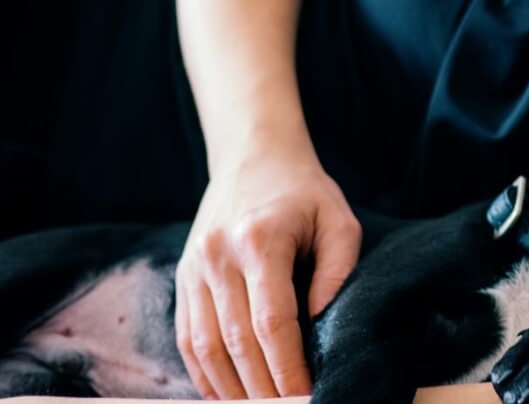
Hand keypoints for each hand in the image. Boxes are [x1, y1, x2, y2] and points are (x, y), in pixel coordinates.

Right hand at [174, 149, 361, 398]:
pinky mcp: (183, 278)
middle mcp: (219, 256)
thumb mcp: (338, 219)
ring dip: (231, 387)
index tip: (306, 394)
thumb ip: (337, 269)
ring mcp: (194, 268)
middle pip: (235, 340)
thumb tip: (321, 321)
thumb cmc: (304, 191)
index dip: (287, 365)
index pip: (271, 319)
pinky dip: (205, 371)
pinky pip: (187, 336)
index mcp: (260, 240)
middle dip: (262, 386)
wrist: (252, 156)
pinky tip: (227, 392)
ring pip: (205, 345)